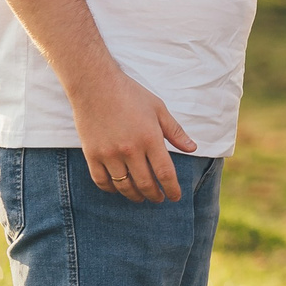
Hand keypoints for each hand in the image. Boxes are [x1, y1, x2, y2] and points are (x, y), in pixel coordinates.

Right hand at [71, 68, 194, 202]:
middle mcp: (130, 150)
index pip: (165, 173)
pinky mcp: (92, 154)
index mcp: (150, 139)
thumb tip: (193, 149)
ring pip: (124, 185)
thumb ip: (175, 132)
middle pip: (145, 183)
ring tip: (141, 198)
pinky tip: (118, 189)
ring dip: (134, 195)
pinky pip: (101, 180)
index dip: (172, 189)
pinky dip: (111, 189)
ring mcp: (109, 154)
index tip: (176, 197)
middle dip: (155, 195)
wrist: (95, 86)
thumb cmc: (131, 95)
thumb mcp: (159, 109)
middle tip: (159, 199)